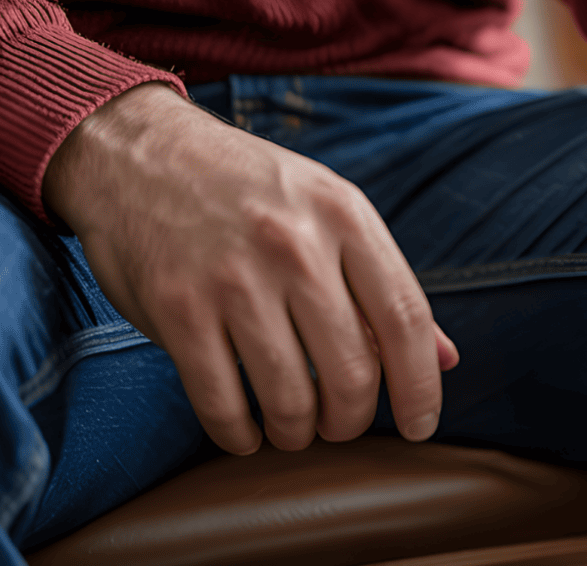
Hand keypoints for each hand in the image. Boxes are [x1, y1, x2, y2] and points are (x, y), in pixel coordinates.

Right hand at [43, 84, 459, 454]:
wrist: (140, 153)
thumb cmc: (250, 191)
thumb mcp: (330, 211)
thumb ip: (385, 285)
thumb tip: (445, 359)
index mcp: (345, 217)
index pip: (405, 318)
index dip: (420, 384)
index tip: (420, 425)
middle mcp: (296, 246)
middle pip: (352, 369)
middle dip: (352, 420)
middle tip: (341, 427)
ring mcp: (233, 277)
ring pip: (289, 396)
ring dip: (297, 431)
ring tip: (294, 428)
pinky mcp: (176, 307)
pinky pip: (221, 401)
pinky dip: (238, 434)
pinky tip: (245, 432)